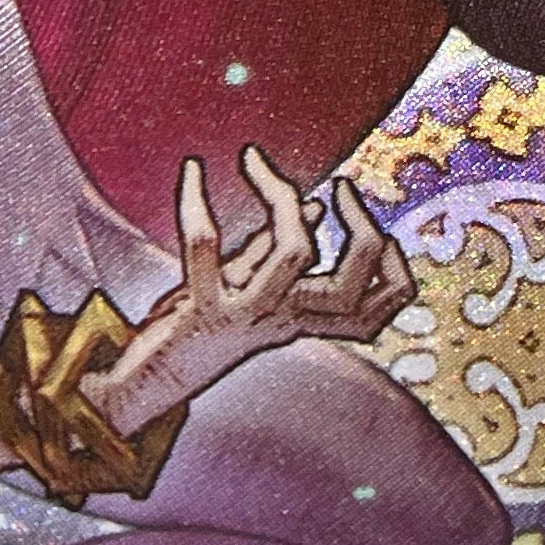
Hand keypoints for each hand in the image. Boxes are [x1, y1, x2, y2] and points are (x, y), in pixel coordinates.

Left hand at [89, 147, 411, 437]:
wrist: (148, 380)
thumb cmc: (200, 325)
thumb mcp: (248, 287)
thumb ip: (277, 251)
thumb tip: (315, 207)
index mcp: (304, 316)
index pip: (380, 306)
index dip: (397, 268)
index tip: (376, 226)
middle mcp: (284, 320)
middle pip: (352, 287)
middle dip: (361, 228)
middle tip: (342, 185)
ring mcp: (245, 316)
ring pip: (293, 257)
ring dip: (284, 201)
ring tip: (261, 164)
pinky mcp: (201, 308)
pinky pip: (205, 250)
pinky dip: (196, 205)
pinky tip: (191, 171)